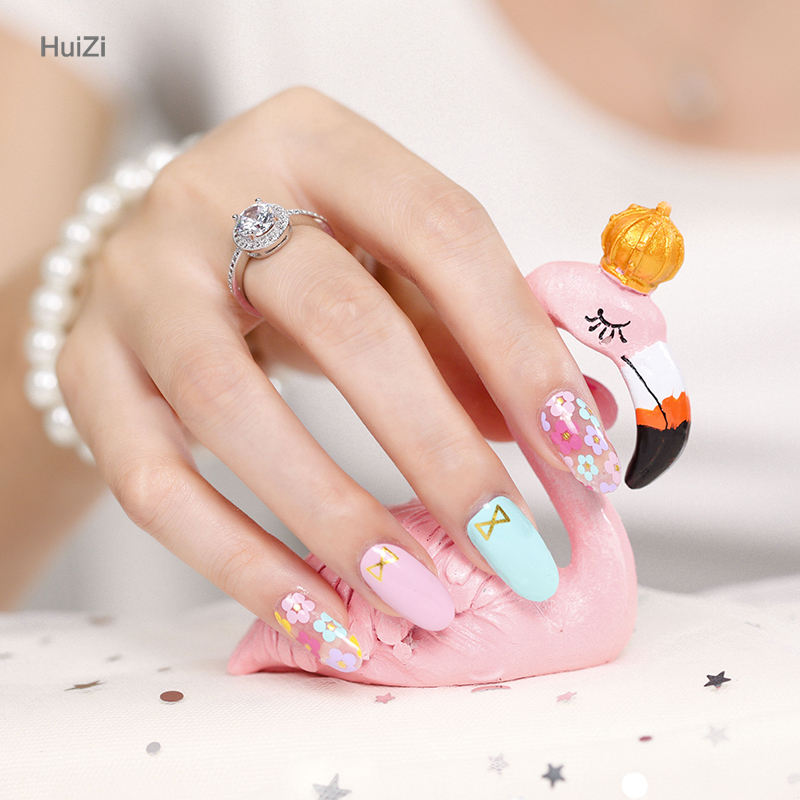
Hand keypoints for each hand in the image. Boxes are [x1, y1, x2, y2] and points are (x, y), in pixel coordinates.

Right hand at [56, 86, 615, 674]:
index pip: (441, 231)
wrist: (159, 267)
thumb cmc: (298, 265)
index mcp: (315, 143)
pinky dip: (239, 562)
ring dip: (337, 517)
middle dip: (437, 448)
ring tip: (419, 598)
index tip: (581, 454)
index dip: (520, 347)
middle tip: (508, 545)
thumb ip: (476, 332)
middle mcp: (209, 197)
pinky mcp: (86, 372)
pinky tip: (318, 616)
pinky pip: (153, 483)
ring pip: (231, 408)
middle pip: (340, 323)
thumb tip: (576, 421)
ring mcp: (135, 285)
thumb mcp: (389, 267)